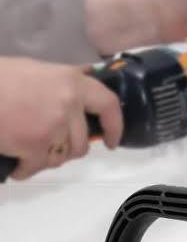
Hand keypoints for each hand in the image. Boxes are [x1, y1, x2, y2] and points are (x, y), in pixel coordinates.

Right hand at [0, 57, 122, 179]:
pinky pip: (38, 167)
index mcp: (72, 82)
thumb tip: (81, 97)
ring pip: (62, 157)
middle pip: (81, 143)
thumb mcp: (37, 72)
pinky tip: (16, 162)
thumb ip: (63, 86)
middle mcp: (69, 103)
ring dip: (46, 158)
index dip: (115, 126)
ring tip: (26, 146)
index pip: (109, 105)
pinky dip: (26, 169)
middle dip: (66, 149)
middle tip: (47, 145)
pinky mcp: (36, 144)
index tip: (112, 141)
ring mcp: (54, 125)